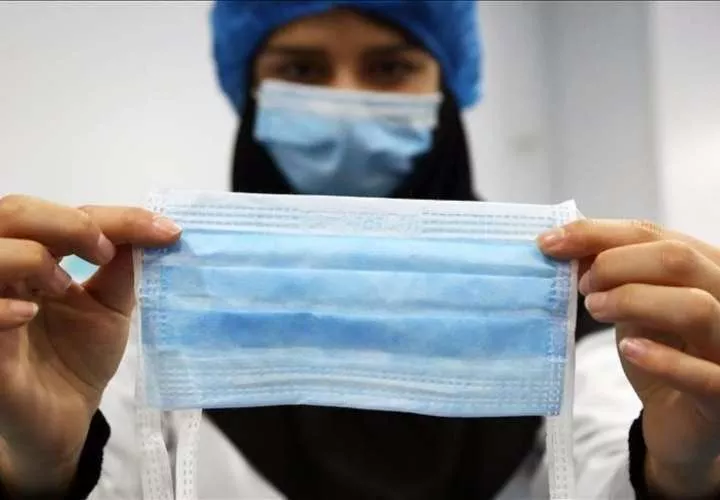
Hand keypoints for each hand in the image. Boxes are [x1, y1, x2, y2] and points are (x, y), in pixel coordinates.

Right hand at [0, 195, 180, 494]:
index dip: (116, 216)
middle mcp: (4, 272)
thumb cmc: (78, 357)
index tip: (166, 232)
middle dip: (67, 222)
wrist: (63, 417)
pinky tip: (28, 314)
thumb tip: (158, 229)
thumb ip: (125, 266)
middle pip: (13, 211)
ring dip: (32, 257)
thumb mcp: (111, 305)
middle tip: (105, 251)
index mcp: (35, 256)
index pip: (63, 212)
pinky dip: (1, 305)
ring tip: (63, 286)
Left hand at [539, 220, 719, 497]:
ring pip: (695, 307)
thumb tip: (564, 242)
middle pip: (677, 259)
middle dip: (615, 264)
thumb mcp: (633, 302)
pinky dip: (662, 359)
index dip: (597, 233)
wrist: (680, 418)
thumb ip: (612, 270)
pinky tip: (629, 349)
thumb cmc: (659, 350)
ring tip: (596, 309)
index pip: (654, 234)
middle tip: (582, 286)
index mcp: (707, 266)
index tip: (549, 242)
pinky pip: (704, 374)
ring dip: (633, 301)